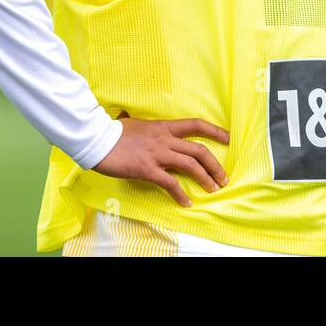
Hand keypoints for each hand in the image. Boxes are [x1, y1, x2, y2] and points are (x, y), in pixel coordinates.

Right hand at [91, 110, 229, 207]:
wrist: (97, 138)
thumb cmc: (113, 131)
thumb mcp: (136, 123)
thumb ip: (148, 127)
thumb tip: (147, 125)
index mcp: (164, 126)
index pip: (196, 125)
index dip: (215, 131)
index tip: (229, 138)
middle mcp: (164, 139)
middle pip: (199, 150)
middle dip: (215, 165)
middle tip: (224, 177)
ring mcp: (157, 154)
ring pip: (190, 165)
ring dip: (205, 178)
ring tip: (213, 189)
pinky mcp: (147, 169)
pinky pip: (170, 183)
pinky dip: (181, 194)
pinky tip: (187, 202)